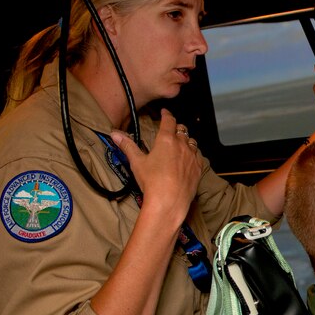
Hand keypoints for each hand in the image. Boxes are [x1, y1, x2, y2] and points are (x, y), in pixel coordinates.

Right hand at [109, 108, 201, 224]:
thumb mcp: (137, 162)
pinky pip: (198, 156)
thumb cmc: (152, 181)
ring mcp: (192, 157)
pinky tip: (189, 158)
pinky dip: (193, 153)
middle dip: (176, 127)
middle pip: (182, 130)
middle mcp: (182, 145)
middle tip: (171, 128)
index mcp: (166, 140)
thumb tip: (115, 134)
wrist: (169, 201)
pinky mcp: (198, 169)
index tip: (165, 112)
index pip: (169, 121)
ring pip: (191, 142)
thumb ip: (128, 146)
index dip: (166, 114)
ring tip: (180, 143)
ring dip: (186, 140)